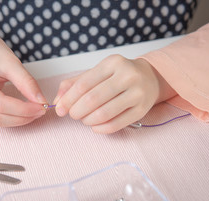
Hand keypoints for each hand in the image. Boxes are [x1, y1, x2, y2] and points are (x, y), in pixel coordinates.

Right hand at [0, 23, 46, 126]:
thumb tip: (40, 100)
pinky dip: (10, 118)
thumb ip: (25, 81)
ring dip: (18, 120)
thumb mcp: (10, 60)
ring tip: (34, 111)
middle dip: (22, 117)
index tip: (42, 106)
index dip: (23, 109)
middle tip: (41, 110)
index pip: (0, 104)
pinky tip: (23, 111)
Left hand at [53, 55, 175, 133]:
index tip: (60, 109)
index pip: (84, 84)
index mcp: (113, 63)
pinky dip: (101, 129)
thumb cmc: (118, 76)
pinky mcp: (142, 110)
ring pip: (104, 113)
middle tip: (73, 115)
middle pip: (93, 99)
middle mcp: (127, 76)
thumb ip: (74, 84)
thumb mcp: (97, 73)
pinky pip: (117, 124)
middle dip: (77, 111)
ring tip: (84, 120)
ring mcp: (137, 93)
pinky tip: (95, 127)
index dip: (68, 99)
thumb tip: (58, 102)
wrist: (150, 78)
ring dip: (88, 121)